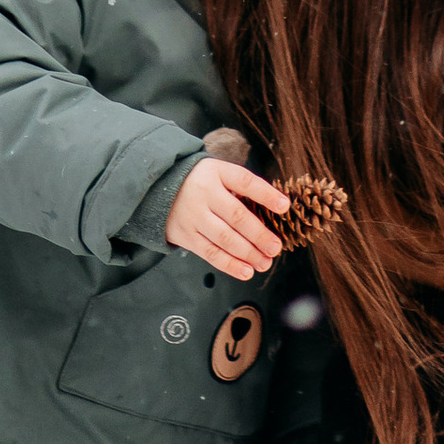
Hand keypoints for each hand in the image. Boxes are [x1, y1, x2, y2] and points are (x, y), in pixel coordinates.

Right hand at [164, 159, 289, 280]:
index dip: (266, 194)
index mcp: (216, 172)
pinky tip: (246, 271)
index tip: (284, 206)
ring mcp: (193, 215)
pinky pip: (210, 253)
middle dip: (259, 235)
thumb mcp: (217, 173)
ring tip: (264, 263)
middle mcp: (203, 193)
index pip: (244, 181)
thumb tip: (275, 209)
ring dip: (248, 254)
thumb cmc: (200, 182)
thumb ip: (241, 187)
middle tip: (275, 248)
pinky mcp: (185, 235)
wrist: (158, 186)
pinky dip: (230, 265)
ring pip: (225, 238)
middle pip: (237, 216)